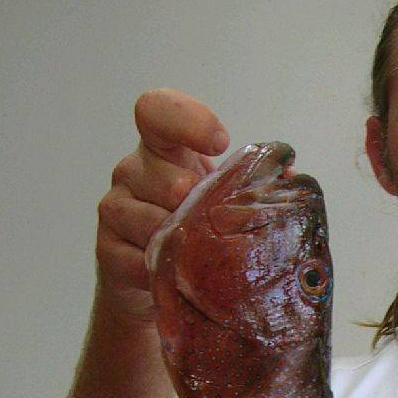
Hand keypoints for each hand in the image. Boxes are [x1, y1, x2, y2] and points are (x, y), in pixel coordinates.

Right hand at [95, 89, 229, 321]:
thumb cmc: (197, 233)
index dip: (186, 119)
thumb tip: (289, 174)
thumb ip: (250, 185)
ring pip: (147, 219)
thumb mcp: (222, 203)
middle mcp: (133, 171)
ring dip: (178, 240)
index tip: (219, 142)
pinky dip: (161, 272)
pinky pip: (135, 260)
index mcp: (163, 149)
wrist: (161, 287)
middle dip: (191, 199)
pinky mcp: (107, 250)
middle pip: (160, 173)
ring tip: (196, 256)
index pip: (156, 110)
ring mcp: (116, 209)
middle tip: (208, 222)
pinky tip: (177, 279)